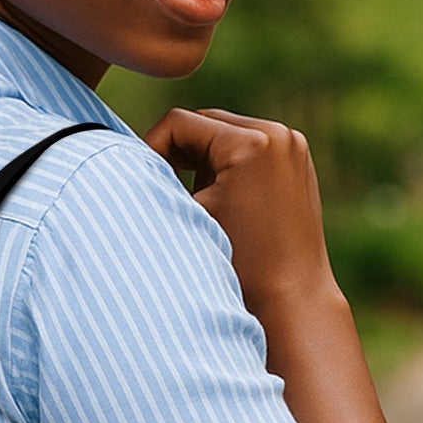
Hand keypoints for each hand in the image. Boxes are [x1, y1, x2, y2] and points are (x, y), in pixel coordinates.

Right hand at [143, 107, 406, 422]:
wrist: (291, 300)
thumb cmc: (236, 268)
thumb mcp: (188, 218)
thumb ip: (160, 179)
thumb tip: (124, 155)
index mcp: (250, 144)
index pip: (178, 123)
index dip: (150, 147)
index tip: (139, 179)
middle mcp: (278, 135)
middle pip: (203, 122)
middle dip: (176, 150)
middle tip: (158, 185)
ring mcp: (293, 144)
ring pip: (224, 133)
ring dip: (201, 156)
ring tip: (188, 195)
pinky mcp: (298, 158)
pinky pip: (248, 146)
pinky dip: (227, 163)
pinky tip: (216, 197)